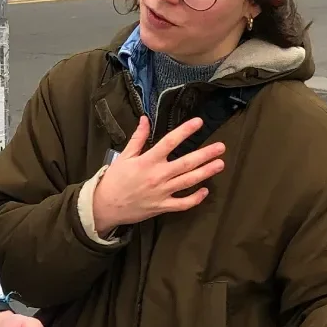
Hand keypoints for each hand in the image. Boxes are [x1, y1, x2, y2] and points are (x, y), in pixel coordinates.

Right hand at [90, 115, 225, 237]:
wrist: (105, 207)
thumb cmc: (114, 180)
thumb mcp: (124, 156)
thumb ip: (138, 138)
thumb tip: (145, 119)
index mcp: (148, 161)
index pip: (170, 142)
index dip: (185, 131)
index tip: (199, 122)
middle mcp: (157, 176)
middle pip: (186, 163)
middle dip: (205, 154)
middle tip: (221, 147)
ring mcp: (161, 192)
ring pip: (188, 182)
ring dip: (206, 172)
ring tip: (220, 164)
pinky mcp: (162, 207)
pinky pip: (182, 204)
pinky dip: (195, 198)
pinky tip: (205, 191)